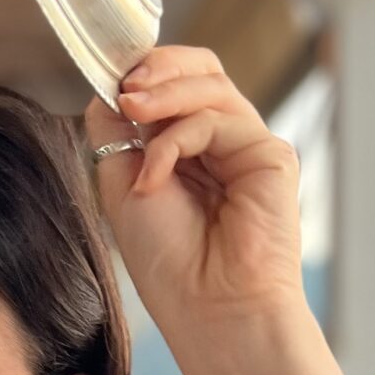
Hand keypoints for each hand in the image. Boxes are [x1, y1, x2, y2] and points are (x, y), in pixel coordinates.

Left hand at [84, 44, 307, 335]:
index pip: (173, 86)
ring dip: (162, 92)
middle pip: (200, 71)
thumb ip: (116, 135)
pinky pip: (217, 120)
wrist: (208, 309)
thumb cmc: (168, 264)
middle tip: (125, 85)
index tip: (109, 80)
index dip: (144, 72)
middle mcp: (221, 145)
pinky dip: (177, 140)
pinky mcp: (270, 156)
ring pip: (210, 85)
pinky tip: (156, 177)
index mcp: (187, 151)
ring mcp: (247, 147)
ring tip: (131, 109)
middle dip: (158, 66)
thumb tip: (104, 89)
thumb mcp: (121, 187)